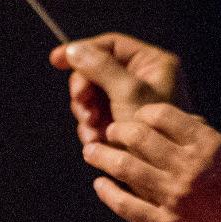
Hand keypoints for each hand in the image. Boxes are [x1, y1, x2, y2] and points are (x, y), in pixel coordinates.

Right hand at [48, 33, 182, 145]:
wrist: (163, 176)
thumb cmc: (155, 132)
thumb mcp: (127, 93)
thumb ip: (101, 67)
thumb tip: (75, 50)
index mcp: (153, 63)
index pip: (111, 46)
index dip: (83, 51)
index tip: (57, 60)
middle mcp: (143, 79)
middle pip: (96, 72)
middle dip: (85, 92)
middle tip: (83, 106)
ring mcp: (131, 103)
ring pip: (92, 96)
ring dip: (86, 113)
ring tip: (92, 130)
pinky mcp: (122, 124)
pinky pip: (95, 116)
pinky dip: (90, 128)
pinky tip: (95, 141)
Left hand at [78, 102, 220, 221]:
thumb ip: (205, 143)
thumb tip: (180, 125)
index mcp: (209, 145)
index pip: (163, 115)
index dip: (143, 113)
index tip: (137, 117)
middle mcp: (188, 167)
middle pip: (137, 136)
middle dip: (116, 130)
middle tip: (109, 131)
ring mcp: (174, 197)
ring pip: (125, 167)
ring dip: (102, 156)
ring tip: (91, 151)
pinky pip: (126, 205)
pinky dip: (108, 193)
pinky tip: (100, 186)